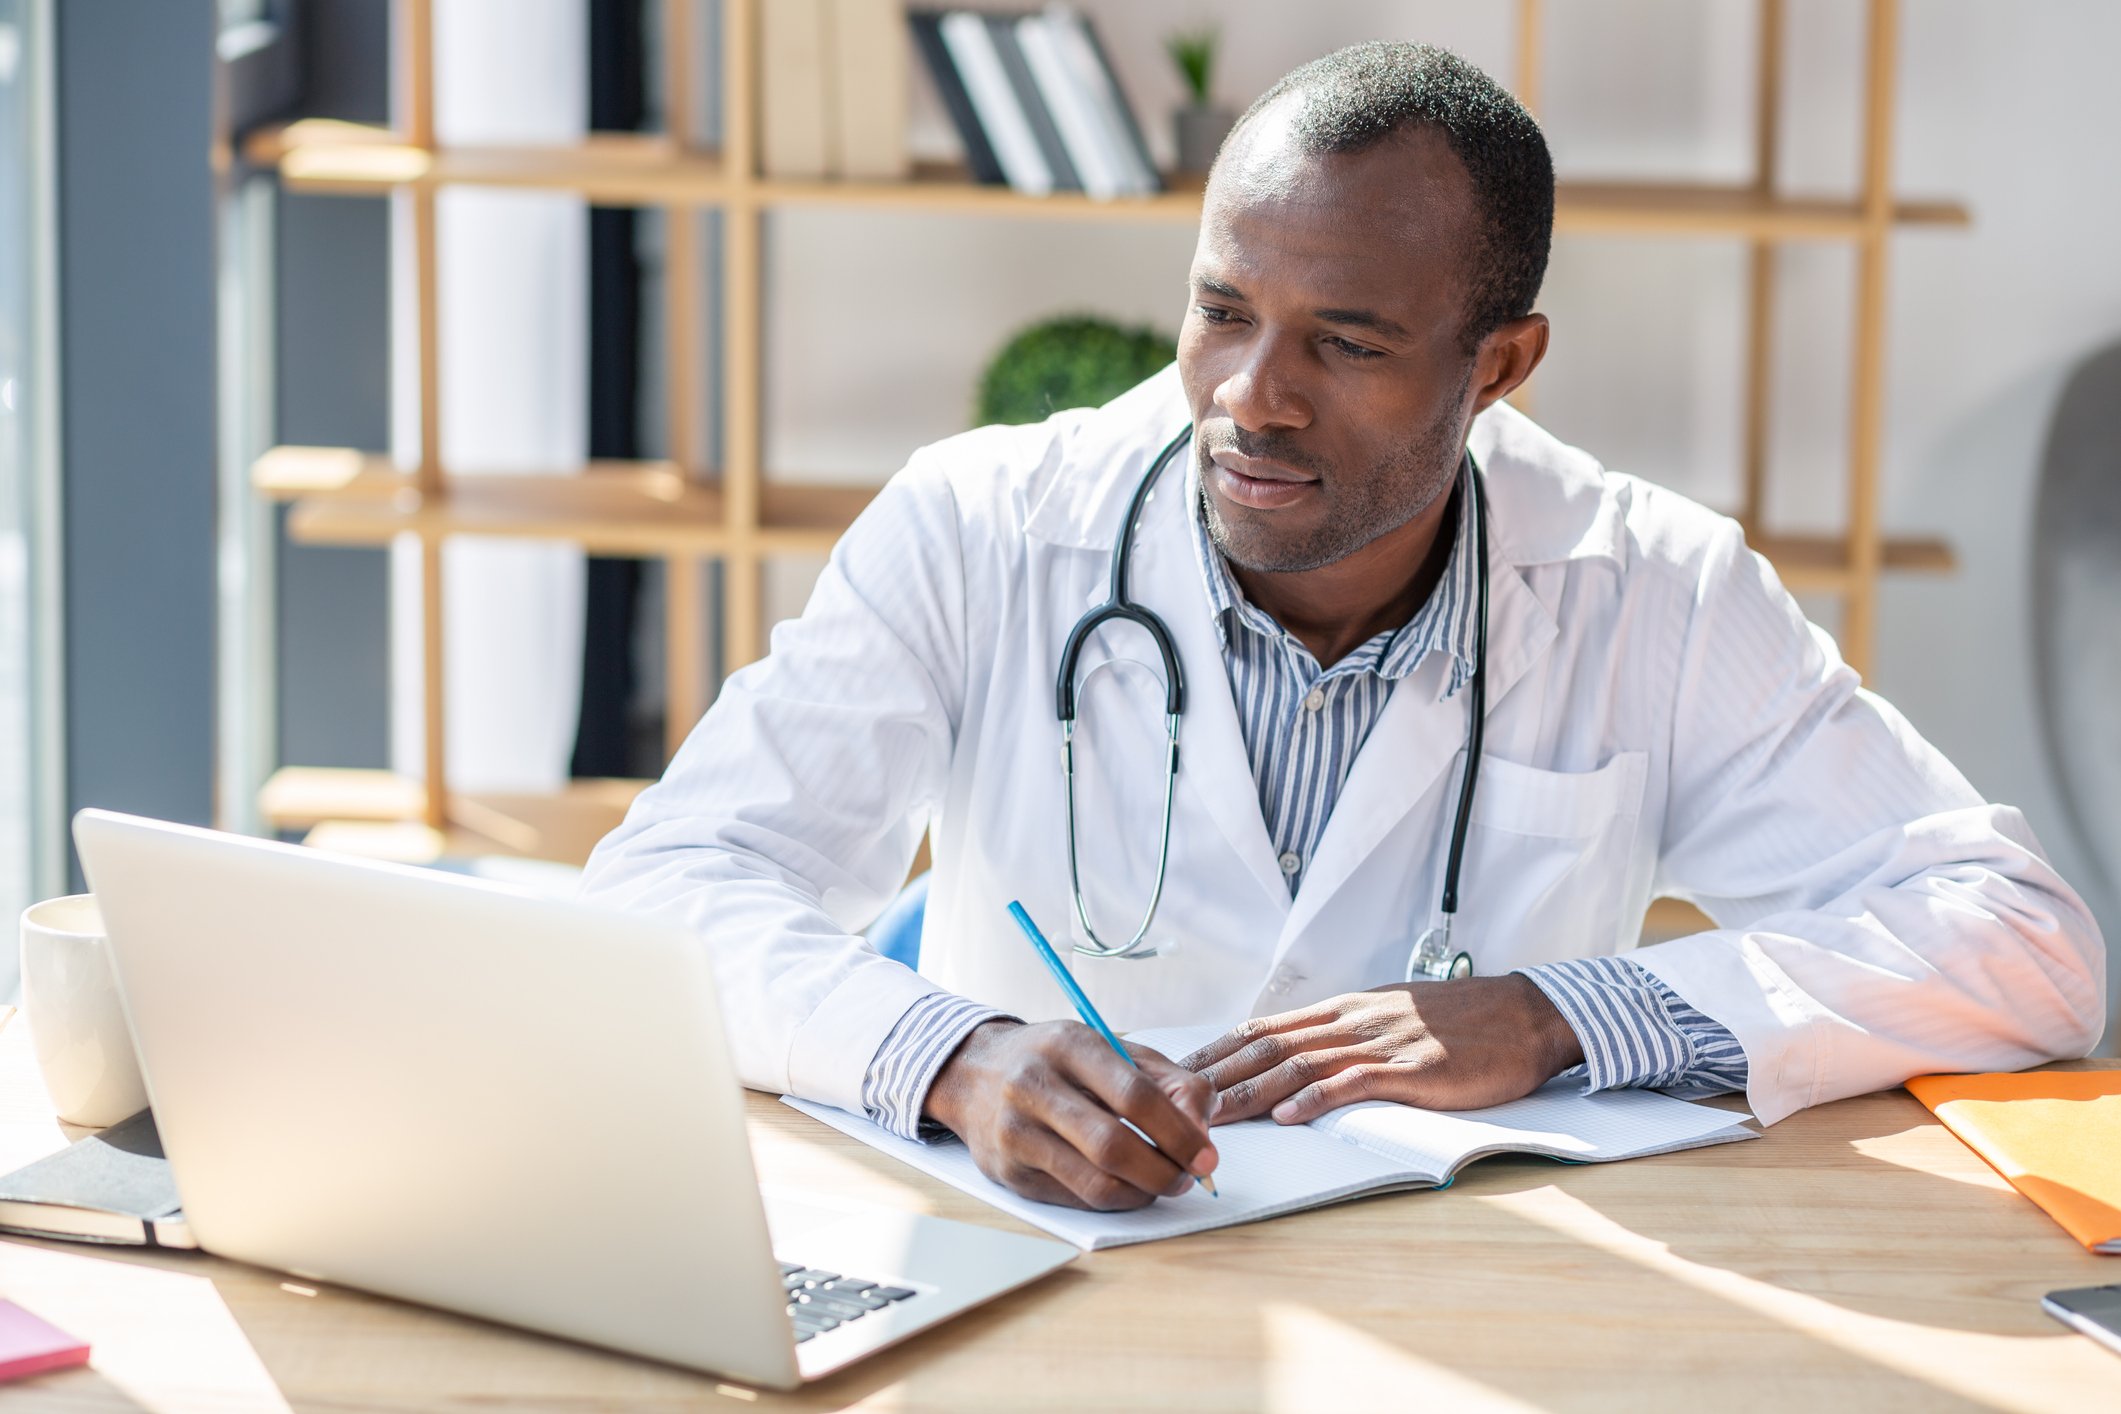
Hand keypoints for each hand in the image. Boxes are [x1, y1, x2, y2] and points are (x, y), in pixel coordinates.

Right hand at [924, 1019, 1217, 1210]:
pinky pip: (1075, 1199)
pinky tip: (1126, 1186)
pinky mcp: (1007, 1171)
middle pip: (1114, 1146)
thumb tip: (1202, 1129)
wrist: (972, 1073)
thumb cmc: (1055, 1061)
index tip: (1207, 1154)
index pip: (1135, 1095)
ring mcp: (1014, 1131)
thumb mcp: (1112, 1049)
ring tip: (1161, 1184)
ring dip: (1142, 1193)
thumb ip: (1168, 1081)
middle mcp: (1033, 1085)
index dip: (1179, 1132)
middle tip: (1188, 1177)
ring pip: (1095, 1183)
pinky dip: (1113, 1200)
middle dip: (1165, 1171)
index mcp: (1068, 1044)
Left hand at [1182, 975, 1584, 1124]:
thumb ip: (1345, 1035)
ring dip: (1250, 1091)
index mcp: (1343, 1010)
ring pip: (1300, 1063)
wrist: (1525, 1014)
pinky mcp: (1413, 1067)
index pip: (1263, 1028)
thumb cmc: (1460, 1022)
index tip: (1176, 1073)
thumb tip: (1298, 1055)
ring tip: (1210, 1114)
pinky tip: (1290, 1115)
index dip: (1216, 1051)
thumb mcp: (1390, 1017)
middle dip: (1216, 1074)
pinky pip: (1356, 1081)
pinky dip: (1318, 1098)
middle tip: (1171, 1099)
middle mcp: (1352, 1020)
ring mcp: (1381, 1042)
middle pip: (1268, 1045)